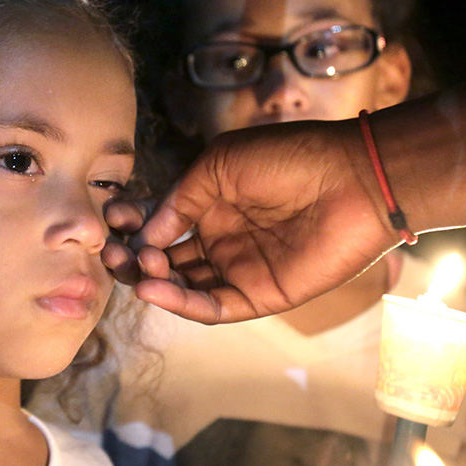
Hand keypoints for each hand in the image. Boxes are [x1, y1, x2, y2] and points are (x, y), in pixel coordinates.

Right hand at [112, 121, 397, 323]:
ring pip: (184, 286)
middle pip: (166, 260)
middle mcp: (220, 239)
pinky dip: (181, 302)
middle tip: (112, 255)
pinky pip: (213, 307)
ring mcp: (239, 268)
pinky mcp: (260, 294)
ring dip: (154, 281)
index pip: (160, 224)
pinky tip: (153, 289)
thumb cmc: (288, 159)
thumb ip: (181, 197)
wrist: (353, 178)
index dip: (133, 226)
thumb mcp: (221, 164)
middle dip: (135, 259)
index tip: (111, 222)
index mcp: (210, 206)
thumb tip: (146, 232)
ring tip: (135, 268)